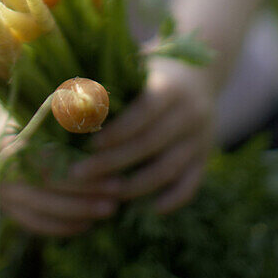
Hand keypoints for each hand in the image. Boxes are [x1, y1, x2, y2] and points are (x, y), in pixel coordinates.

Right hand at [0, 94, 124, 236]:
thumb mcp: (29, 100)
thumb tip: (99, 111)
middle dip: (84, 197)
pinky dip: (56, 226)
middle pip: (44, 191)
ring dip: (75, 215)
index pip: (47, 165)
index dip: (81, 173)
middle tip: (117, 197)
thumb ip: (57, 110)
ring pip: (37, 211)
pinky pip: (28, 221)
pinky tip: (83, 224)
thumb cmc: (8, 99)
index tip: (112, 173)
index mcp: (2, 141)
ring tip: (107, 211)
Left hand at [68, 57, 214, 214]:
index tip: (89, 144)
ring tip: (105, 194)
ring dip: (136, 186)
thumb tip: (72, 102)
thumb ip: (114, 83)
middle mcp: (190, 113)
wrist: (200, 76)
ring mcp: (200, 138)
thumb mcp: (139, 69)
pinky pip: (190, 184)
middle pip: (150, 144)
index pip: (144, 112)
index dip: (116, 131)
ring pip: (169, 169)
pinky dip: (172, 199)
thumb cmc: (153, 73)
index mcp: (171, 88)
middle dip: (113, 162)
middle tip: (80, 174)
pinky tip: (150, 208)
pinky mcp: (205, 158)